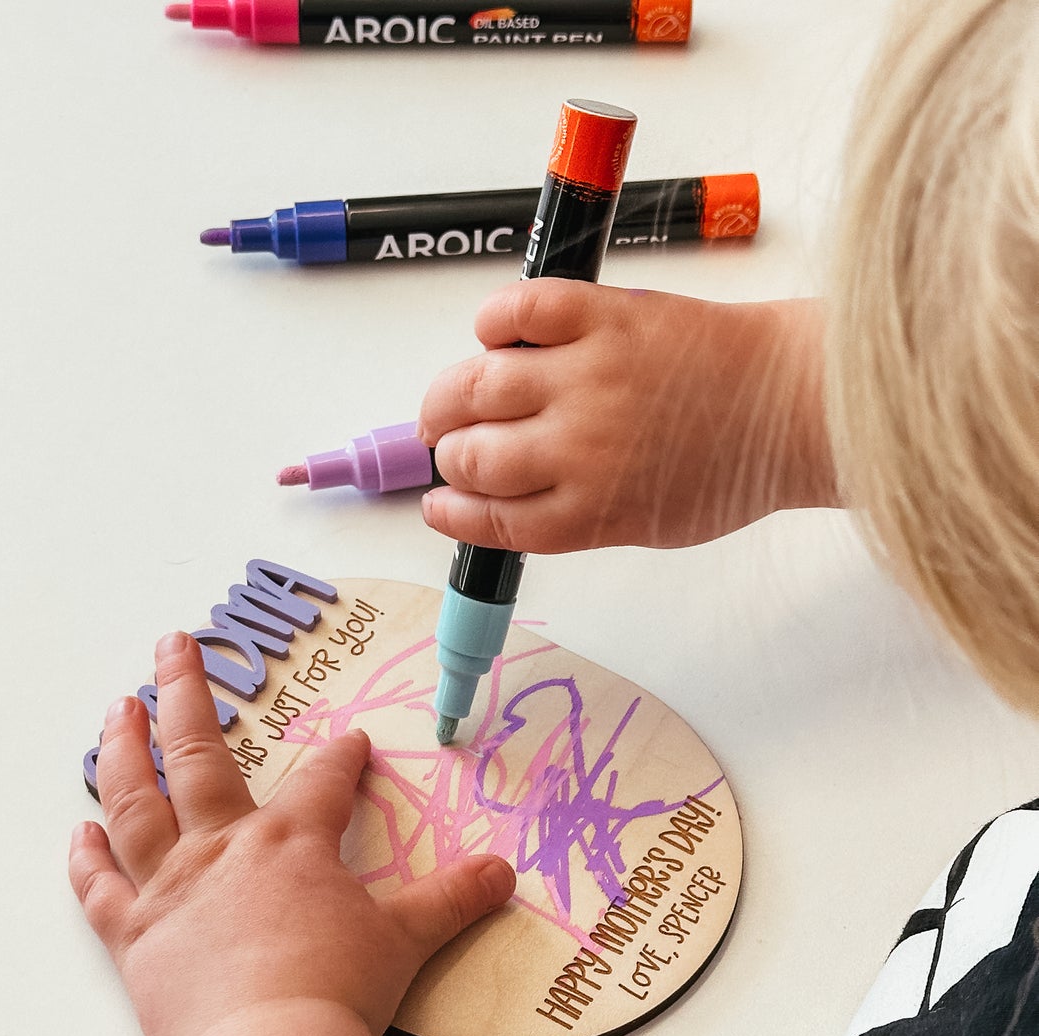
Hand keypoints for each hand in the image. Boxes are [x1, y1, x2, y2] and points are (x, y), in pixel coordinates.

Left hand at [70, 632, 516, 1035]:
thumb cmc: (338, 992)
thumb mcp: (407, 941)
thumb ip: (450, 901)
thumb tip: (503, 873)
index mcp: (291, 842)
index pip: (322, 782)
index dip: (341, 759)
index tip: (350, 741)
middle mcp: (222, 849)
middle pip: (198, 755)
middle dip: (186, 692)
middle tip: (172, 643)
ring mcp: (170, 889)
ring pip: (135, 802)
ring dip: (123, 750)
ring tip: (117, 708)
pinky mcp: (133, 938)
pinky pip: (101, 889)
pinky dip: (87, 860)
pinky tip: (80, 831)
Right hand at [417, 284, 837, 553]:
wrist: (794, 404)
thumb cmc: (732, 465)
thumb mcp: (648, 524)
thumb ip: (577, 518)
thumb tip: (514, 505)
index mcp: (588, 512)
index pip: (488, 519)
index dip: (451, 511)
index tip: (441, 502)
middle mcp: (577, 450)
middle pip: (474, 458)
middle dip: (450, 457)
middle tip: (450, 445)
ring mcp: (587, 378)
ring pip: (478, 388)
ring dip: (450, 398)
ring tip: (452, 400)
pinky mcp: (605, 316)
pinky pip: (519, 311)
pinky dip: (492, 321)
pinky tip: (493, 336)